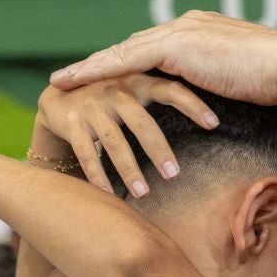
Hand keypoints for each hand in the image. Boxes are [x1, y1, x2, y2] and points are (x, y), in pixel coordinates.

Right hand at [35, 76, 217, 199]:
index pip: (170, 89)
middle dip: (158, 149)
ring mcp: (91, 106)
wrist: (58, 96)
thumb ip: (167, 93)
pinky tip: (109, 196)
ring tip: (144, 194)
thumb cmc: (110, 98)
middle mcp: (115, 90)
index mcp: (137, 80)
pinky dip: (97, 176)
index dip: (193, 105)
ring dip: (129, 169)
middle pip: (141, 121)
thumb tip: (218, 111)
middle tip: (174, 174)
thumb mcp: (139, 89)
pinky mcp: (71, 122)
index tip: (214, 124)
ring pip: (113, 141)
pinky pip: (85, 153)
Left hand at [50, 11, 276, 107]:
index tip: (104, 73)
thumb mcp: (243, 80)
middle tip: (71, 77)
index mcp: (201, 30)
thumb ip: (223, 81)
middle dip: (101, 61)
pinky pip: (125, 60)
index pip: (154, 46)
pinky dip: (97, 70)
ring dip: (90, 67)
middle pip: (132, 45)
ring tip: (62, 81)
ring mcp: (179, 32)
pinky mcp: (175, 47)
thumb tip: (221, 98)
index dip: (127, 60)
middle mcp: (185, 24)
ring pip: (122, 51)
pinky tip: (74, 81)